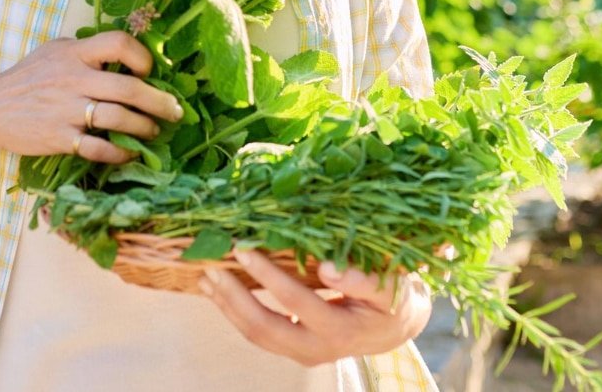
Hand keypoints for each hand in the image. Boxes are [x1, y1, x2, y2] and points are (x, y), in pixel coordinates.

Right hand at [0, 30, 183, 161]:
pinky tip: (130, 153)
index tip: (149, 72)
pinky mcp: (59, 137)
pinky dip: (120, 152)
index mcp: (74, 53)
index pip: (118, 43)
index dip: (142, 57)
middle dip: (159, 102)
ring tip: (154, 132)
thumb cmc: (27, 78)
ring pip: (118, 119)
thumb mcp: (54, 52)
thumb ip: (86, 51)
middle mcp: (73, 79)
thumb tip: (126, 54)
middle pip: (128, 88)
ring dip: (144, 128)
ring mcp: (66, 109)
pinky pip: (99, 148)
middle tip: (175, 112)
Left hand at [199, 249, 431, 366]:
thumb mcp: (391, 288)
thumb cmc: (393, 299)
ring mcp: (303, 352)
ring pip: (256, 335)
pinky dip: (235, 311)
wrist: (395, 328)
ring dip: (228, 306)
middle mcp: (317, 349)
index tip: (244, 249)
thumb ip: (363, 279)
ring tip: (205, 278)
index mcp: (341, 331)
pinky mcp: (294, 347)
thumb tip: (328, 267)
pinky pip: (259, 333)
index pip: (296, 302)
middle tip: (211, 267)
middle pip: (265, 328)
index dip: (268, 276)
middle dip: (234, 298)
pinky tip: (219, 291)